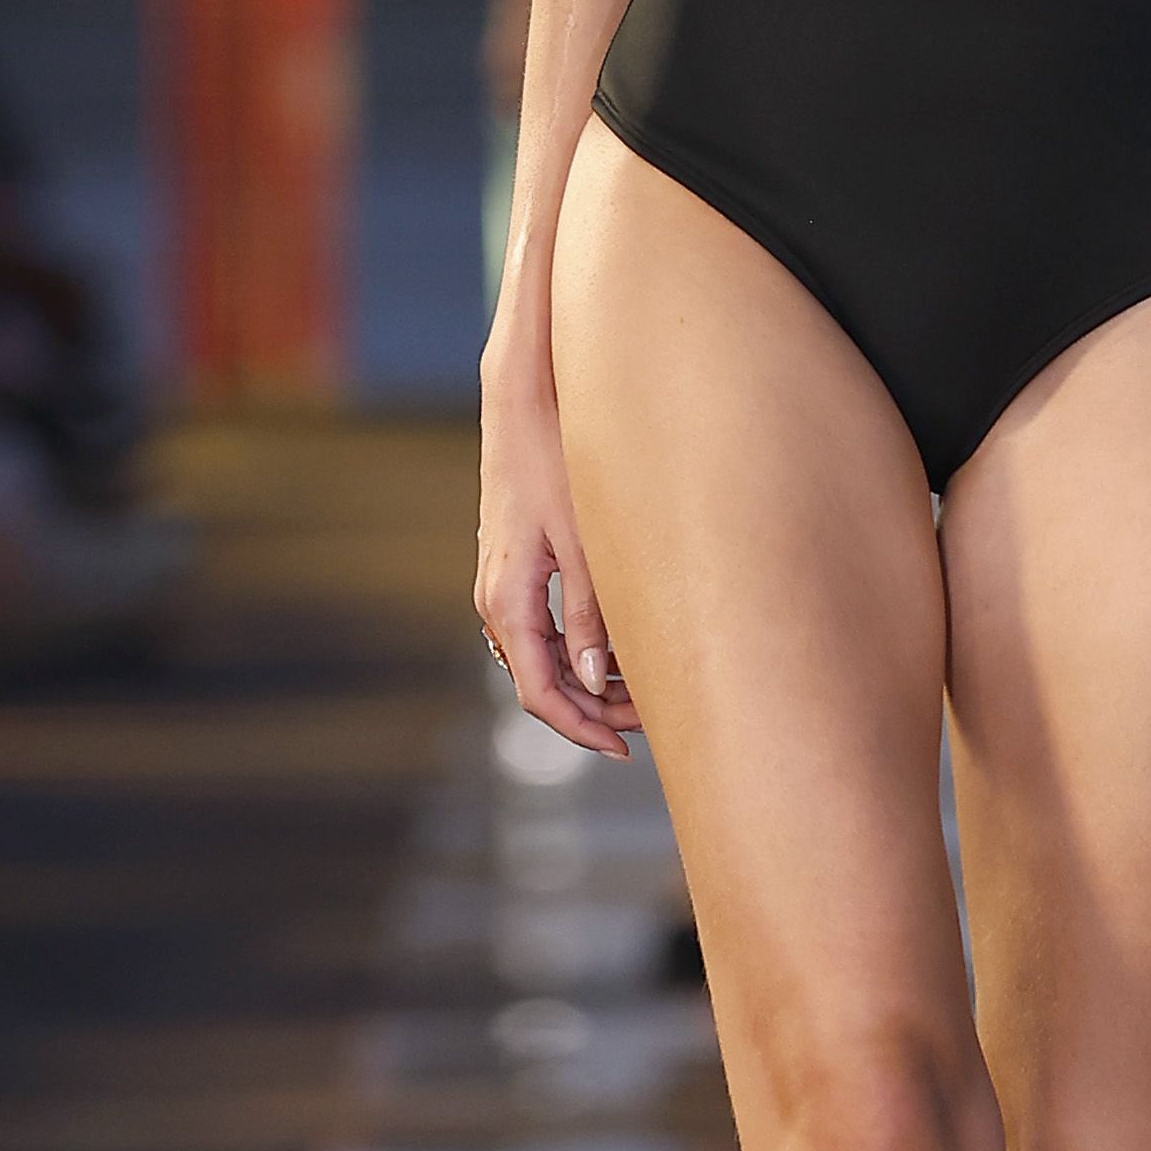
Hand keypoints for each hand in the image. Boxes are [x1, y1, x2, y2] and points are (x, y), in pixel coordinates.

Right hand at [474, 368, 631, 758]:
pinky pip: (546, 629)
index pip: (539, 692)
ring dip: (592, 679)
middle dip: (596, 709)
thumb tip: (599, 682)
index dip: (581, 729)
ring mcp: (505, 586)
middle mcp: (497, 601)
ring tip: (648, 684)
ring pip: (546, 658)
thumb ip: (592, 616)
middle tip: (654, 718)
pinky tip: (624, 645)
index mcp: (508, 601)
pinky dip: (583, 648)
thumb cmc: (551, 460)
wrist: (522, 402)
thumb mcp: (583, 544)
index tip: (624, 749)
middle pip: (543, 682)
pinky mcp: (518, 570)